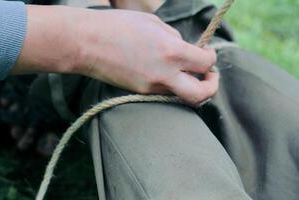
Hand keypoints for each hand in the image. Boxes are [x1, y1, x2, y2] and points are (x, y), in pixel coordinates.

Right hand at [14, 6, 217, 106]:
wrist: (86, 43)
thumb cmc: (118, 25)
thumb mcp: (153, 23)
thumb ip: (174, 38)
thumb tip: (185, 49)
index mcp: (172, 51)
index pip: (206, 63)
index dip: (211, 58)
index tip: (206, 53)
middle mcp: (165, 74)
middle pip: (202, 94)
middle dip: (211, 86)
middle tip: (209, 76)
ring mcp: (151, 87)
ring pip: (182, 97)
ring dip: (190, 87)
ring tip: (186, 74)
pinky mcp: (139, 92)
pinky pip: (163, 93)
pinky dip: (170, 85)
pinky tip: (164, 72)